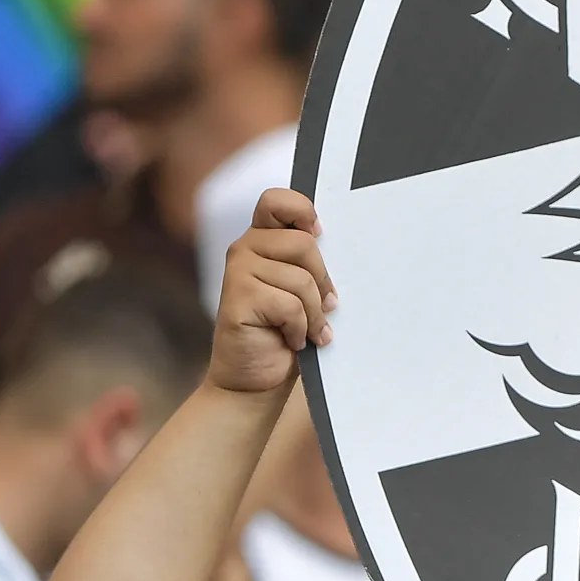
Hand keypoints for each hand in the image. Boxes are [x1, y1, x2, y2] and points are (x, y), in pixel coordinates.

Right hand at [211, 189, 333, 394]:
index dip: (301, 209)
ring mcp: (237, 273)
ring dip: (313, 313)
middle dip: (322, 282)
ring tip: (307, 331)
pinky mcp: (237, 300)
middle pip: (304, 244)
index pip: (276, 201)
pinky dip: (301, 329)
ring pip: (301, 280)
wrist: (256, 379)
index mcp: (263, 241)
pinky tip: (292, 340)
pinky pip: (289, 306)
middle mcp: (245, 249)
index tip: (319, 232)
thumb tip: (342, 252)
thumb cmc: (285, 333)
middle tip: (324, 308)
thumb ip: (309, 266)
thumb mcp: (303, 293)